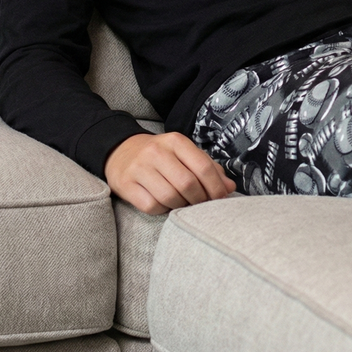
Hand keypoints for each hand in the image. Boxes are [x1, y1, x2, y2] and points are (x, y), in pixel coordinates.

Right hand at [104, 132, 236, 214]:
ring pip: (170, 197)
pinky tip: (165, 204)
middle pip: (188, 184)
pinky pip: (151, 205)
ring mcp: (139, 168)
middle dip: (200, 199)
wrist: (121, 151)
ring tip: (184, 203)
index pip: (203, 167)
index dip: (216, 186)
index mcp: (176, 141)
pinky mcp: (126, 184)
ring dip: (181, 206)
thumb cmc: (161, 155)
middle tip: (202, 204)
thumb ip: (208, 168)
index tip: (221, 197)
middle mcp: (157, 152)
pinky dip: (162, 210)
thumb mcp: (184, 154)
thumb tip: (230, 188)